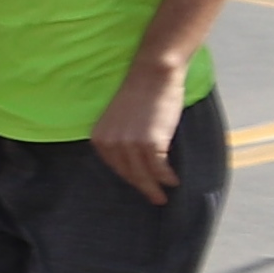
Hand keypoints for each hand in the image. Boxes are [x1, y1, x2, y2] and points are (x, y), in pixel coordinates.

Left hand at [90, 55, 191, 205]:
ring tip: (163, 197)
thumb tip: (133, 160)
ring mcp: (130, 144)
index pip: (115, 166)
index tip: (139, 184)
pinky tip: (173, 181)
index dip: (130, 177)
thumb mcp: (120, 119)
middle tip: (154, 198)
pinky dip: (166, 178)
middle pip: (128, 174)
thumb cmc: (140, 94)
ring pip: (143, 175)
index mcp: (100, 137)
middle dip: (142, 187)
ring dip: (154, 189)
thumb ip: (120, 138)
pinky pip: (159, 169)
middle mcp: (111, 143)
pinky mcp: (150, 142)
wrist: (152, 74)